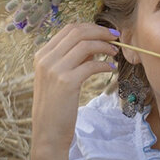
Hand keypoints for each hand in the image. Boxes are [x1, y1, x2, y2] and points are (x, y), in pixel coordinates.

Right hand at [31, 23, 119, 150]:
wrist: (48, 132)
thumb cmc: (57, 106)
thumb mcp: (58, 77)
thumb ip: (72, 59)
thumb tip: (94, 44)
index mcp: (42, 55)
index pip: (69, 29)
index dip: (91, 27)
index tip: (107, 33)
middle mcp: (46, 59)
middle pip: (77, 32)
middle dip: (100, 31)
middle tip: (116, 38)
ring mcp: (54, 69)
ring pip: (85, 45)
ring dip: (104, 46)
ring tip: (115, 53)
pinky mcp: (67, 82)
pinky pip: (91, 65)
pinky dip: (104, 64)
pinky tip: (111, 68)